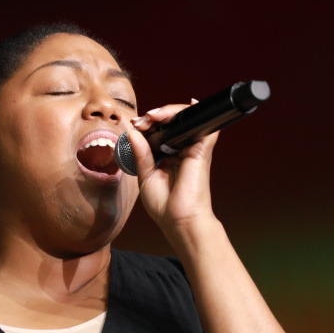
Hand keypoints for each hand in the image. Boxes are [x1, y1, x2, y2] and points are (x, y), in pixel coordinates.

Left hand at [127, 101, 217, 234]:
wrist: (180, 221)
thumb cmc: (165, 205)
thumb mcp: (145, 176)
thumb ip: (141, 153)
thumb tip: (132, 132)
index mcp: (169, 156)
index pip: (160, 132)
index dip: (147, 125)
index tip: (133, 125)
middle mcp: (183, 150)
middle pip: (172, 122)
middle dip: (154, 116)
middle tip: (139, 121)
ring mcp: (193, 148)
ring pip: (185, 118)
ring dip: (167, 112)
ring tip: (150, 117)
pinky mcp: (202, 149)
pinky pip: (200, 123)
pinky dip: (189, 113)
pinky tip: (175, 112)